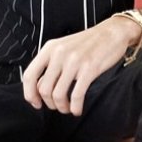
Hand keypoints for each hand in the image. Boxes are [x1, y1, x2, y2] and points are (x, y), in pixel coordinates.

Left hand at [22, 18, 139, 115]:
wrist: (112, 32)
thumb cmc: (89, 41)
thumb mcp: (64, 46)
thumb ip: (51, 63)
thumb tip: (39, 87)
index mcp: (51, 48)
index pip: (29, 75)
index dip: (29, 94)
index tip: (35, 103)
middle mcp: (60, 54)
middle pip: (44, 89)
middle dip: (49, 103)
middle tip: (57, 106)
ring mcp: (74, 61)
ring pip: (58, 95)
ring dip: (62, 107)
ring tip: (68, 108)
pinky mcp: (89, 69)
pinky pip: (76, 96)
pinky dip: (75, 107)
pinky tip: (78, 109)